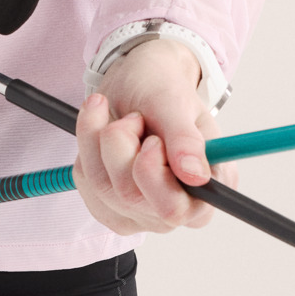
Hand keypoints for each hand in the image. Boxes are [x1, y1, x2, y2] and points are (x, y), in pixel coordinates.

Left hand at [74, 34, 233, 235]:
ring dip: (101, 141)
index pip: (176, 210)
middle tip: (134, 118)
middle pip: (132, 199)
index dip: (154, 176)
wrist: (138, 84)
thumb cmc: (163, 91)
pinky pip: (85, 182)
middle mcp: (178, 207)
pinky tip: (103, 127)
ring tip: (123, 117)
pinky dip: (87, 146)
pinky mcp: (108, 204)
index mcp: (209, 188)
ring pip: (103, 189)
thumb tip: (196, 175)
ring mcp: (141, 211)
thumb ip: (185, 138)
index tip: (151, 139)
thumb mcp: (175, 102)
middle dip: (122, 148)